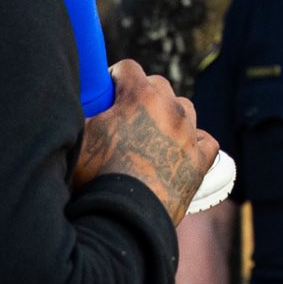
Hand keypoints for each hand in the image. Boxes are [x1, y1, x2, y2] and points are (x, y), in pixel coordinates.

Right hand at [74, 59, 219, 218]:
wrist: (126, 215)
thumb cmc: (98, 173)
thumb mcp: (79, 135)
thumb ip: (82, 112)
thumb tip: (76, 103)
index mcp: (141, 96)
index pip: (128, 68)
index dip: (114, 77)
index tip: (106, 91)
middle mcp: (171, 109)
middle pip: (158, 85)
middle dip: (142, 94)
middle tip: (124, 115)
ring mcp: (189, 134)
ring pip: (185, 108)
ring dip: (169, 114)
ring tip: (152, 132)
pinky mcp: (200, 161)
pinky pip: (206, 140)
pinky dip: (194, 141)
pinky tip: (181, 149)